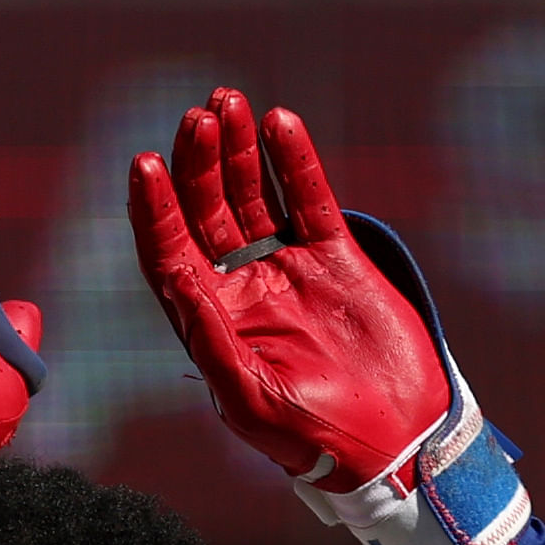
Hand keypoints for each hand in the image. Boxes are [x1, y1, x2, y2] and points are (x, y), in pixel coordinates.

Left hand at [132, 89, 455, 491]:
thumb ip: (213, 339)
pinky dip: (294, 162)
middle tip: (200, 118)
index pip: (169, 251)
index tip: (148, 164)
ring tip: (229, 102)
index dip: (155, 207)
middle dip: (198, 162)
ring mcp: (287, 267)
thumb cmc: (315, 439)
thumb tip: (179, 276)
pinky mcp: (335, 258)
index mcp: (209, 321)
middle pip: (205, 209)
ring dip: (238, 149)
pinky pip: (308, 199)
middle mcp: (241, 287)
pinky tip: (280, 124)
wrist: (396, 443)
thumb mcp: (252, 400)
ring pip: (252, 194)